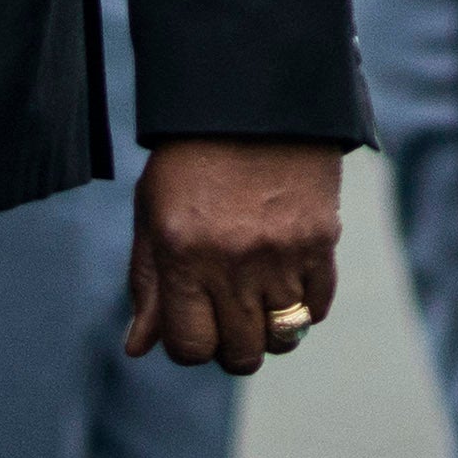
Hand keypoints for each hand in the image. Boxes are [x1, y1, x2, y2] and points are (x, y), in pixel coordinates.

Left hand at [125, 137, 342, 374]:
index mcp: (181, 253)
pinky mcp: (320, 243)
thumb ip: (146, 283)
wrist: (250, 103)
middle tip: (225, 315)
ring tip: (256, 297)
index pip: (189, 347)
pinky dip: (302, 306)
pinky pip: (317, 309)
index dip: (189, 345)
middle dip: (230, 346)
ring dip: (268, 329)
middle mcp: (231, 261)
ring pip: (283, 339)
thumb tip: (137, 349)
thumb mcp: (152, 213)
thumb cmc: (189, 160)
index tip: (192, 324)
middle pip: (241, 354)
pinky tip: (284, 277)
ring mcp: (280, 255)